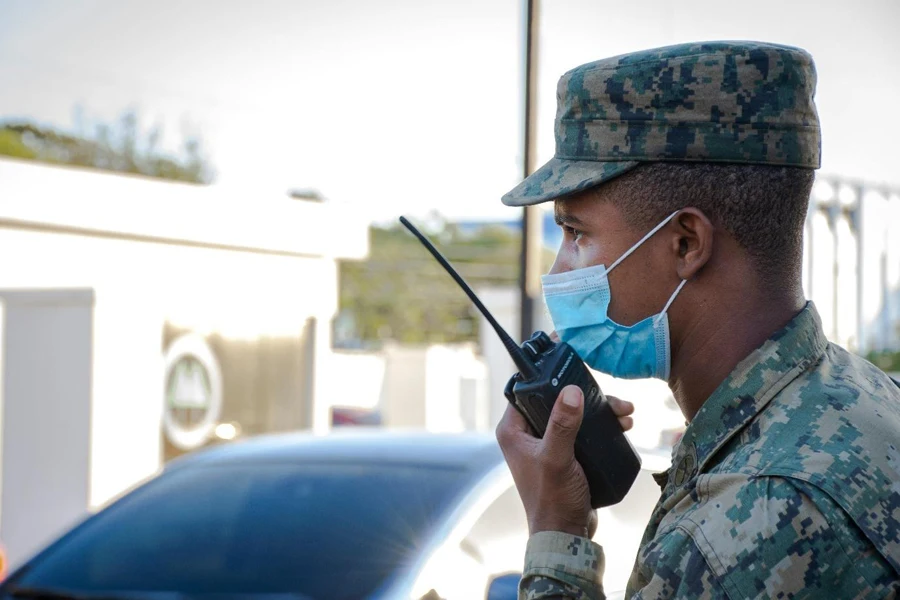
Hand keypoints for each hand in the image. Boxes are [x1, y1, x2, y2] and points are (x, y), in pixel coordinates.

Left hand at [496, 385, 633, 536]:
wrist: (566, 534)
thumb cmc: (553, 499)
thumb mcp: (557, 458)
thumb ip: (562, 425)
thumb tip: (571, 391)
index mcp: (513, 431)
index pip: (526, 391)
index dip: (548, 378)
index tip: (573, 368)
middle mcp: (527, 434)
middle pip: (556, 401)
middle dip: (586, 397)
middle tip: (613, 400)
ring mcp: (546, 444)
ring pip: (573, 415)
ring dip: (599, 412)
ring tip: (625, 413)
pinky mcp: (564, 455)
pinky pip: (583, 431)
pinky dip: (601, 427)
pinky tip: (622, 426)